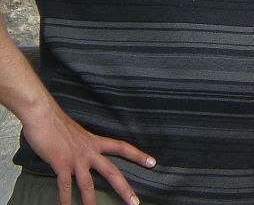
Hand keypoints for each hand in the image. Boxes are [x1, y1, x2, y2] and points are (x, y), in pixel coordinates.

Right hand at [22, 97, 155, 204]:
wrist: (44, 115)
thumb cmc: (59, 123)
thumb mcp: (79, 134)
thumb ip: (85, 145)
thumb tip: (87, 154)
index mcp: (96, 142)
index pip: (122, 148)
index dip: (138, 155)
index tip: (152, 163)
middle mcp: (89, 151)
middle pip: (112, 171)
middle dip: (124, 188)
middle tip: (135, 202)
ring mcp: (76, 159)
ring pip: (88, 184)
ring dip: (92, 201)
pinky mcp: (61, 164)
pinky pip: (65, 186)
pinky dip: (66, 199)